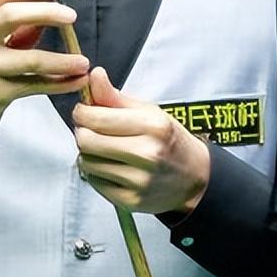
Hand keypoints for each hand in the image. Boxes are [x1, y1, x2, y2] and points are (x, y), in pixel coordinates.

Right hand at [0, 0, 90, 152]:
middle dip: (47, 13)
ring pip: (30, 58)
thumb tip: (49, 14)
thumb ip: (17, 29)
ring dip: (62, 60)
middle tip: (71, 17)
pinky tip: (74, 82)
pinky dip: (59, 84)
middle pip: (12, 14)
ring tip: (82, 62)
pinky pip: (34, 86)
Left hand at [72, 67, 210, 215]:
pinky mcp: (131, 201)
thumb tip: (94, 74)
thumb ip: (115, 96)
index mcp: (153, 125)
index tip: (85, 111)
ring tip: (103, 149)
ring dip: (88, 154)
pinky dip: (96, 173)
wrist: (193, 177)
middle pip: (86, 141)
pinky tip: (111, 166)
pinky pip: (95, 182)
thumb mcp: (148, 111)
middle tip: (91, 130)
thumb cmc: (167, 139)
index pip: (96, 118)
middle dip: (82, 132)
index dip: (82, 112)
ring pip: (87, 162)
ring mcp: (140, 180)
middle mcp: (148, 154)